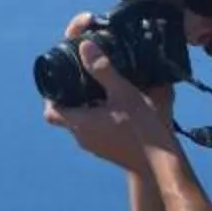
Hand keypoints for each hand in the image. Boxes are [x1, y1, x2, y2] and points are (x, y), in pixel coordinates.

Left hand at [41, 10, 178, 171]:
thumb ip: (103, 70)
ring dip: (87, 106)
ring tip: (104, 88)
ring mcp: (95, 145)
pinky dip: (100, 116)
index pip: (51, 109)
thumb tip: (84, 46)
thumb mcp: (124, 93)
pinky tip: (119, 106)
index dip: (52, 94)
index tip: (62, 78)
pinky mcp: (108, 149)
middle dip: (71, 96)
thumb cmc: (142, 129)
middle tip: (83, 78)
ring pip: (81, 122)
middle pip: (65, 114)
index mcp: (79, 123)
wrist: (160, 164)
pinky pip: (96, 129)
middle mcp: (82, 137)